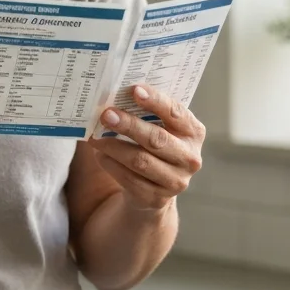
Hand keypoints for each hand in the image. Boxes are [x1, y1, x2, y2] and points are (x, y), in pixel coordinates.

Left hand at [88, 85, 204, 211]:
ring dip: (114, 146)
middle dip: (129, 125)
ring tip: (95, 136)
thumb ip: (147, 112)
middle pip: (156, 139)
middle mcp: (190, 158)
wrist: (157, 186)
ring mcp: (176, 181)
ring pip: (140, 161)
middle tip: (106, 114)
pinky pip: (130, 179)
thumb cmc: (155, 144)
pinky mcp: (157, 199)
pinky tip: (100, 154)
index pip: (175, 113)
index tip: (134, 90)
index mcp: (194, 132)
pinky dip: (111, 165)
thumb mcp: (160, 126)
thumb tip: (115, 95)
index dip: (156, 101)